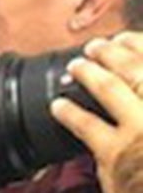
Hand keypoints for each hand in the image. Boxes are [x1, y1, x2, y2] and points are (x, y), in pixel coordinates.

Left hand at [55, 33, 142, 192]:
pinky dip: (70, 112)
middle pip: (138, 69)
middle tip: (99, 46)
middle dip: (116, 51)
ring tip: (77, 66)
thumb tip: (132, 93)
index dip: (141, 46)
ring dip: (92, 72)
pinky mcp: (116, 152)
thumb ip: (142, 108)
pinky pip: (87, 125)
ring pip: (113, 88)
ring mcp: (142, 129)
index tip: (127, 39)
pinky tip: (59, 106)